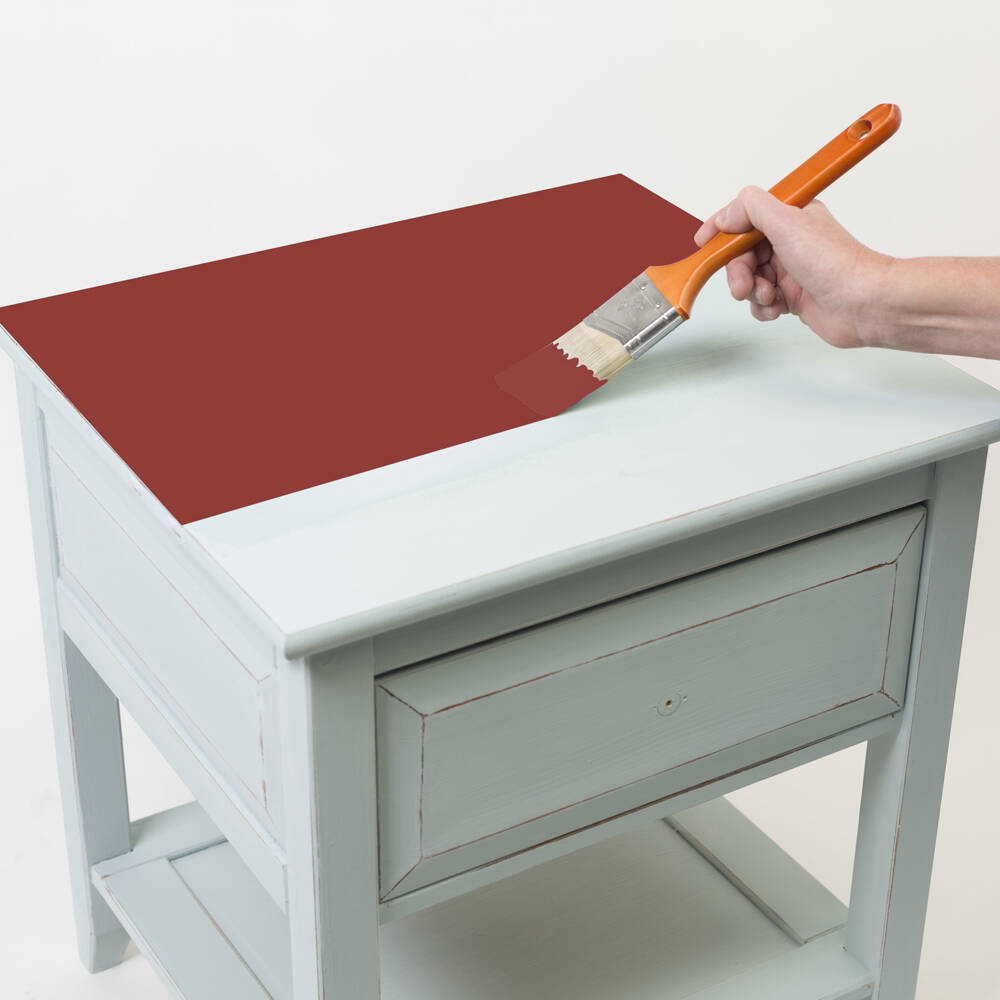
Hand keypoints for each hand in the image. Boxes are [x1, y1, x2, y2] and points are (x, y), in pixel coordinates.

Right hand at [693, 186, 891, 348]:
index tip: (704, 243)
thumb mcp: (788, 222)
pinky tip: (778, 308)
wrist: (863, 304)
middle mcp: (790, 241)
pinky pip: (761, 301)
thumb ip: (752, 208)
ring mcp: (791, 270)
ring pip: (749, 280)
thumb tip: (727, 212)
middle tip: (744, 285)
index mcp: (790, 217)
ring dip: (753, 291)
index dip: (722, 230)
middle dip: (738, 272)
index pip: (745, 218)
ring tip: (770, 297)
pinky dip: (764, 307)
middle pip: (741, 253)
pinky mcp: (793, 296)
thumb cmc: (837, 264)